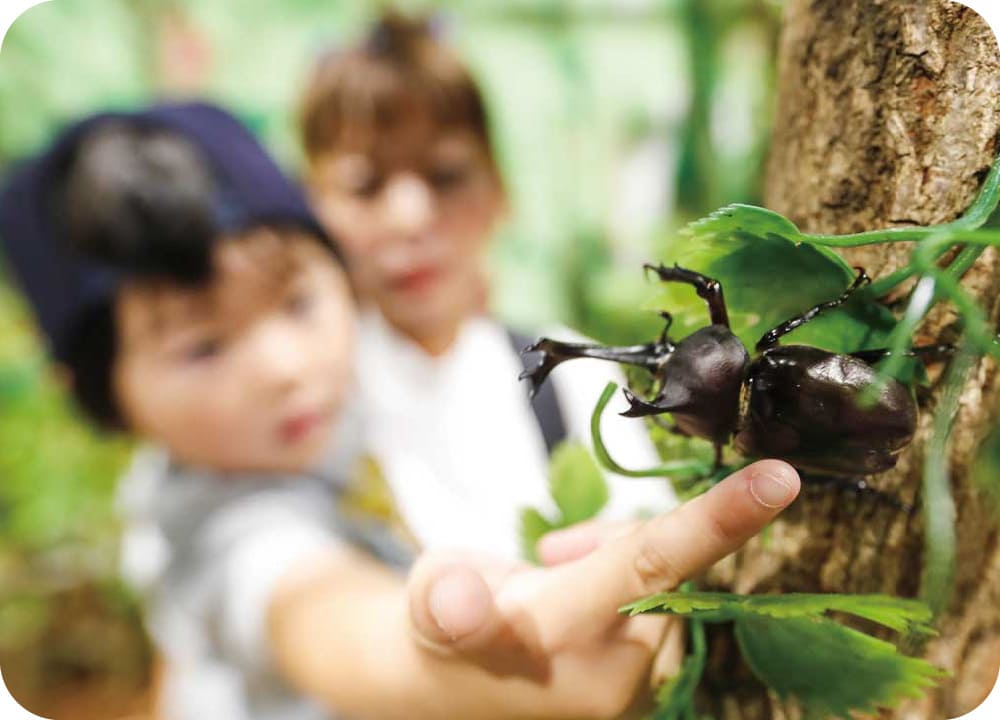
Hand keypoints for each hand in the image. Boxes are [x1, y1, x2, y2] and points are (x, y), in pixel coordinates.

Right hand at [407, 459, 800, 718]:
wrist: (455, 688)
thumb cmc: (442, 625)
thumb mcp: (428, 600)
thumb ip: (445, 600)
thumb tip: (454, 601)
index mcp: (557, 640)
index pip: (650, 567)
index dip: (715, 521)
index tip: (782, 481)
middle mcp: (615, 677)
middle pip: (657, 558)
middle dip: (612, 537)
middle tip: (555, 553)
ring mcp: (640, 691)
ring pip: (666, 578)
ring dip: (619, 561)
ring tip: (560, 578)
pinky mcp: (654, 691)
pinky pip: (670, 604)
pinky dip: (634, 587)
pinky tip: (588, 603)